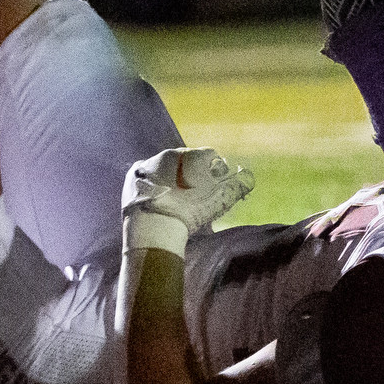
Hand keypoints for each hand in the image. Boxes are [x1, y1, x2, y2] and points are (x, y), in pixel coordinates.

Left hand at [121, 147, 252, 254]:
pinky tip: (158, 196)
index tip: (215, 187)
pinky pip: (147, 174)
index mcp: (192, 155)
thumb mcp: (222, 199)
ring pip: (166, 166)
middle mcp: (170, 153)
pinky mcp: (134, 175)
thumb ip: (240, 184)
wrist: (154, 229)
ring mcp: (150, 162)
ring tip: (175, 198)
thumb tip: (249, 176)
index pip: (210, 157)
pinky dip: (154, 182)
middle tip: (195, 195)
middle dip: (193, 173)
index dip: (216, 172)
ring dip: (172, 177)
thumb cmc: (191, 213)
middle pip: (187, 160)